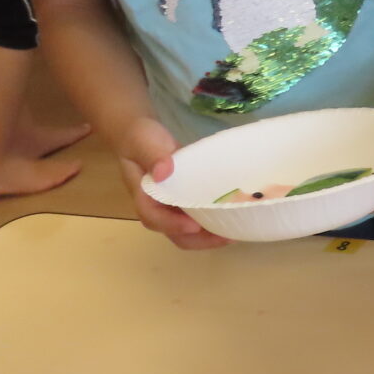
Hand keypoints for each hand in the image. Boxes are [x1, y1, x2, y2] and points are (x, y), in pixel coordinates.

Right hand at [117, 116, 228, 250]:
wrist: (139, 133)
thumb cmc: (140, 137)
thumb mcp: (143, 141)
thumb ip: (153, 155)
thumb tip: (164, 172)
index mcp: (143, 196)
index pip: (153, 218)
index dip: (174, 225)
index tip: (195, 226)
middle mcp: (157, 207)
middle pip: (174, 234)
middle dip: (199, 240)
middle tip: (225, 236)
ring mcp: (171, 206)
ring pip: (188, 231)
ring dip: (208, 235)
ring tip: (234, 231)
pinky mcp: (184, 200)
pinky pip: (197, 216)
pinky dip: (212, 220)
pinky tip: (232, 215)